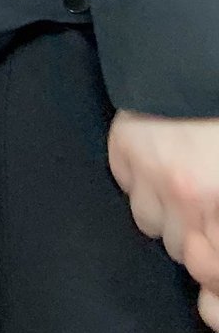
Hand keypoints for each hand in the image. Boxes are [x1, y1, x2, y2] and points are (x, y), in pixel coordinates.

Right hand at [109, 111, 218, 330]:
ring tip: (182, 183)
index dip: (209, 267)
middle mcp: (187, 196)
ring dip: (165, 212)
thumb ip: (218, 217)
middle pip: (180, 251)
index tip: (206, 246)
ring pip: (150, 225)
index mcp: (218, 201)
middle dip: (192, 235)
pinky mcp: (123, 152)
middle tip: (203, 207)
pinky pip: (127, 188)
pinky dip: (140, 181)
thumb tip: (207, 262)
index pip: (209, 267)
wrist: (198, 65)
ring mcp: (150, 175)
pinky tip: (159, 162)